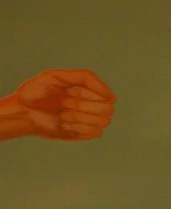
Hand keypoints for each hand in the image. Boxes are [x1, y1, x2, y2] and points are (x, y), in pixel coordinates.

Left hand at [0, 69, 116, 140]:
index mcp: (87, 89)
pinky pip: (97, 132)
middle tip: (65, 103)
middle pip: (108, 109)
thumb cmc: (35, 92)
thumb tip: (110, 93)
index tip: (71, 91)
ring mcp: (89, 119)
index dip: (91, 94)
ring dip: (80, 117)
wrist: (22, 112)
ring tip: (63, 114)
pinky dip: (80, 127)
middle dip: (84, 106)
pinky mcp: (84, 132)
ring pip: (104, 121)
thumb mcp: (56, 76)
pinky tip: (65, 124)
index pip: (107, 94)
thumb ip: (85, 77)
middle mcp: (91, 103)